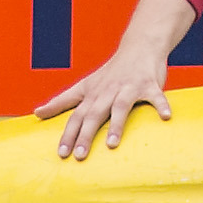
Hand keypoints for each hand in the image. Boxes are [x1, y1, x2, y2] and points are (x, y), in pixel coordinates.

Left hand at [34, 0, 187, 157]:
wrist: (139, 47)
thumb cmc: (111, 73)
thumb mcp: (84, 85)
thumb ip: (61, 101)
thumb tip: (36, 113)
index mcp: (92, 94)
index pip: (76, 116)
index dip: (68, 134)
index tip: (61, 154)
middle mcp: (107, 91)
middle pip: (94, 114)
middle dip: (85, 135)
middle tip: (79, 156)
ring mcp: (128, 87)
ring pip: (120, 107)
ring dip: (115, 125)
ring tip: (110, 144)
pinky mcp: (149, 84)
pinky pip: (156, 96)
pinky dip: (161, 106)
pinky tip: (166, 117)